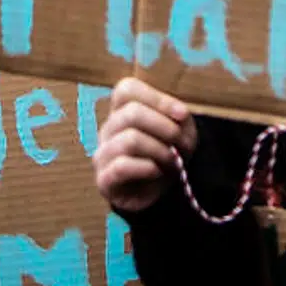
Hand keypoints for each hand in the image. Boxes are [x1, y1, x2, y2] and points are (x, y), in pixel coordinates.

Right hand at [93, 77, 195, 213]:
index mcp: (121, 111)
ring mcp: (103, 154)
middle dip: (163, 127)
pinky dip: (146, 168)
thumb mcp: (179, 132)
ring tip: (172, 162)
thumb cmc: (165, 156)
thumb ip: (179, 118)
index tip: (182, 115)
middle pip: (131, 113)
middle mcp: (108, 129)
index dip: (157, 98)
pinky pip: (121, 166)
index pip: (126, 89)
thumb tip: (179, 114)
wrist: (158, 195)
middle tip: (181, 144)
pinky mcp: (104, 180)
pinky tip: (156, 172)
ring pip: (129, 140)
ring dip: (159, 150)